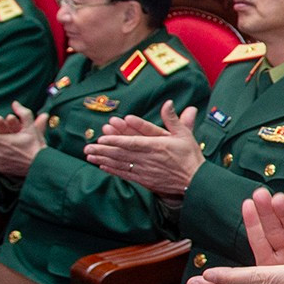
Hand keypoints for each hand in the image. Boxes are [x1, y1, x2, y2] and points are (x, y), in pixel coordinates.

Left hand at [83, 101, 203, 195]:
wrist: (196, 180)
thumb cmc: (190, 156)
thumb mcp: (184, 134)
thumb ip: (173, 118)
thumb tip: (168, 103)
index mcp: (158, 146)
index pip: (133, 142)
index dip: (117, 139)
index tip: (103, 136)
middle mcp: (149, 158)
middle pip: (122, 153)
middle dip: (103, 150)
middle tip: (87, 147)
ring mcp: (145, 170)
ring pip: (121, 163)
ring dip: (104, 159)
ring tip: (90, 155)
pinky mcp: (145, 180)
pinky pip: (125, 174)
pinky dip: (113, 170)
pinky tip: (102, 166)